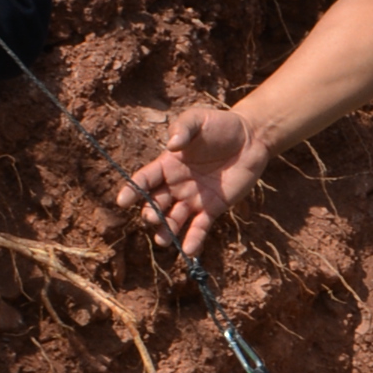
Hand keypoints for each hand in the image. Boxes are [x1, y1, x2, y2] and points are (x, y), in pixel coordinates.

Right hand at [120, 102, 267, 259]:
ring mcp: (193, 198)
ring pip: (174, 219)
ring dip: (167, 231)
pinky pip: (200, 227)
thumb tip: (172, 144)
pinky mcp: (212, 208)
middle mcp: (176, 185)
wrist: (250, 138)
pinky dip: (194, 240)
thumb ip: (183, 128)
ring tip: (164, 241)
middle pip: (156, 203)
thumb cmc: (219, 125)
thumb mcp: (197, 120)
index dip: (132, 190)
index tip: (122, 202)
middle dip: (151, 212)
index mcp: (167, 165)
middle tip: (151, 217)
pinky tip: (188, 252)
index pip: (144, 179)